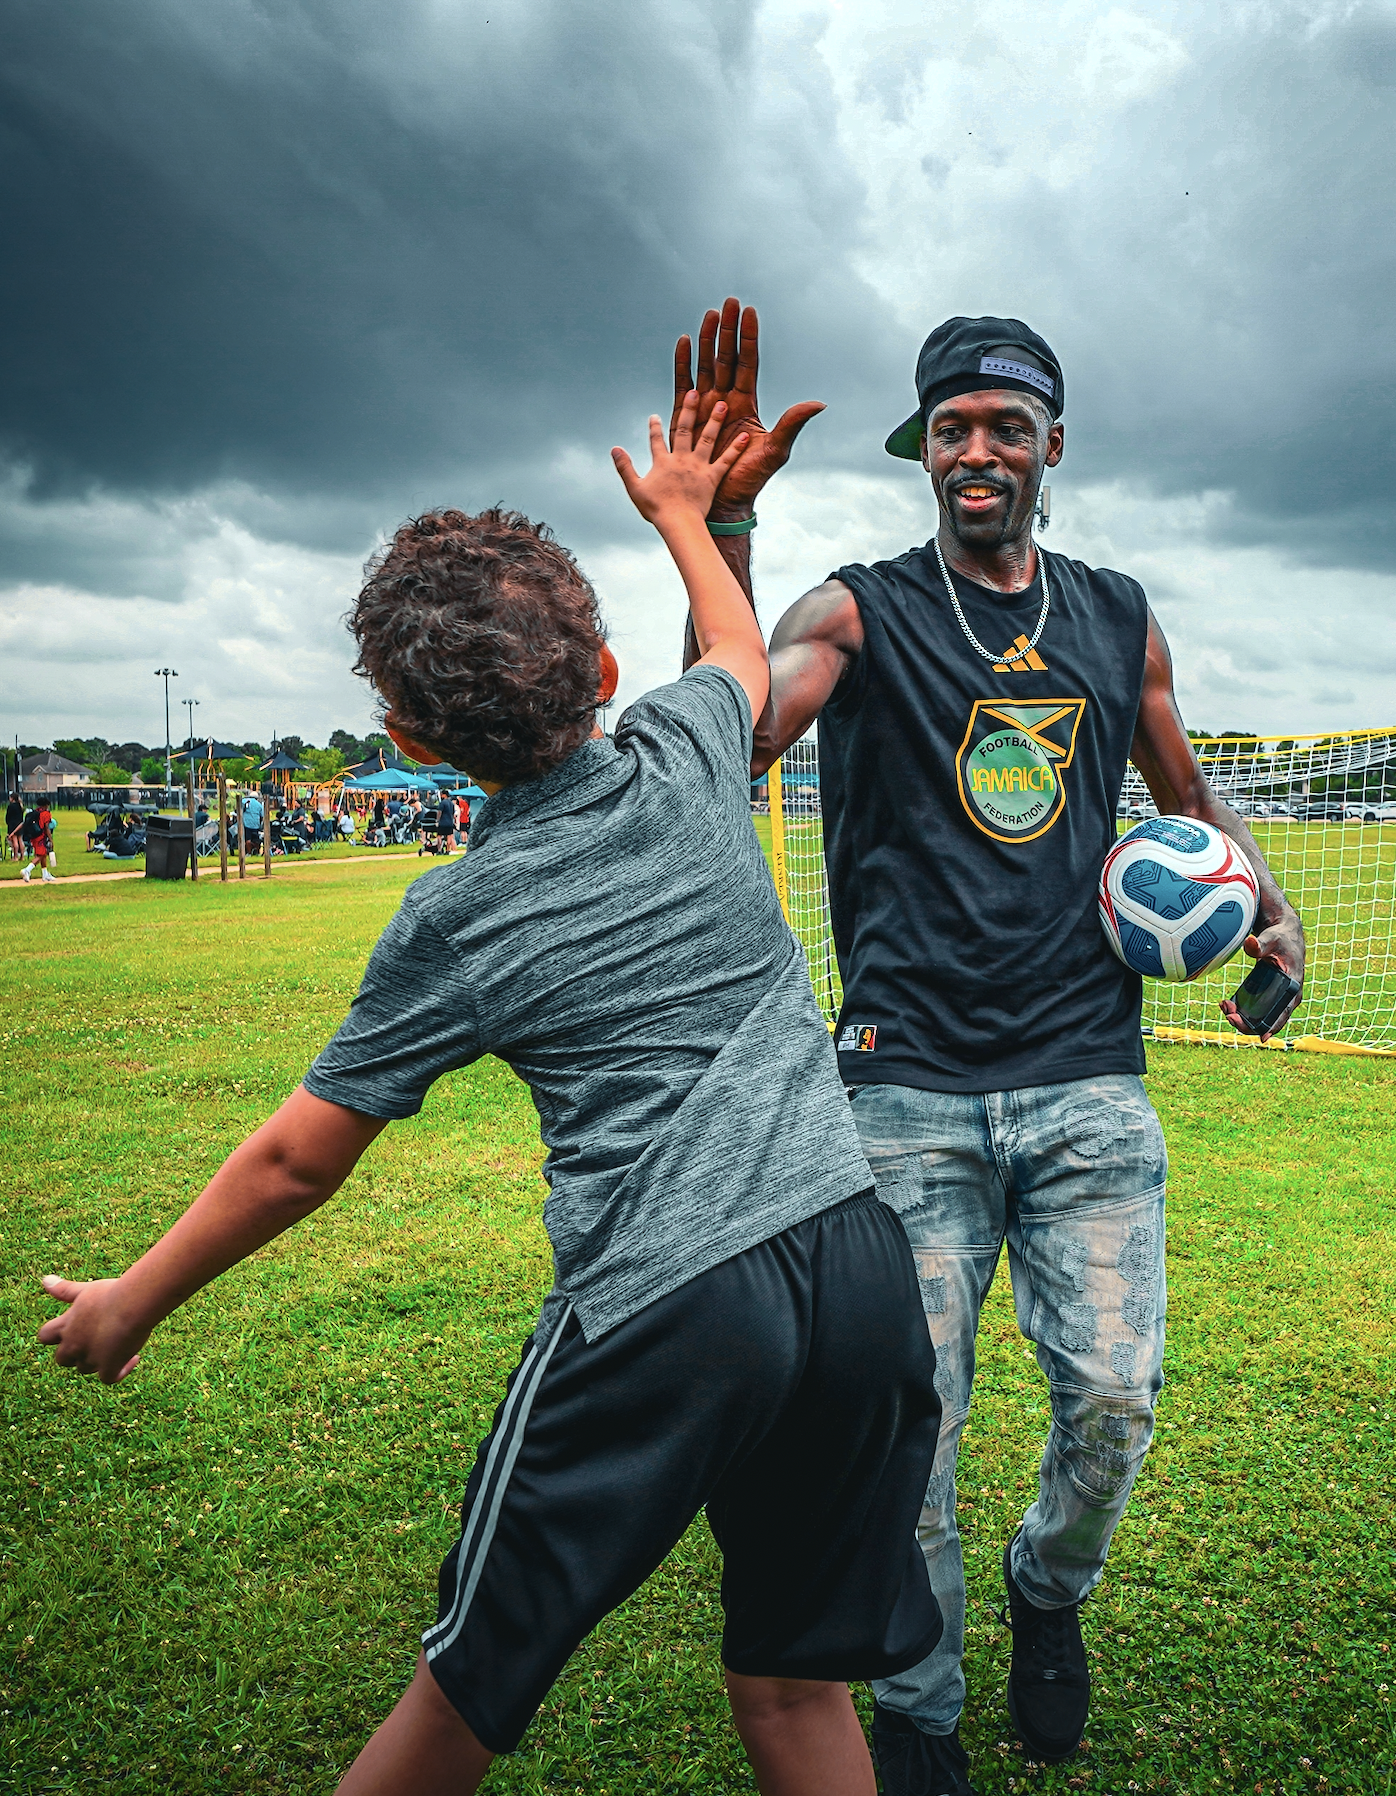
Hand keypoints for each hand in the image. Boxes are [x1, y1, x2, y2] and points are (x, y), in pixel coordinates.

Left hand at [36, 1274, 147, 1382]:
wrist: (132, 1305)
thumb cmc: (110, 1294)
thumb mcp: (85, 1290)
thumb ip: (64, 1290)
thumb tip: (45, 1280)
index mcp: (66, 1325)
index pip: (44, 1336)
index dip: (55, 1336)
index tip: (71, 1330)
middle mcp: (74, 1345)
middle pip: (62, 1359)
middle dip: (75, 1353)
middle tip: (95, 1340)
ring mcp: (90, 1359)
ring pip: (85, 1368)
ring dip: (97, 1361)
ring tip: (117, 1345)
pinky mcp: (108, 1367)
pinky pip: (109, 1378)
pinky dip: (120, 1371)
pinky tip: (134, 1357)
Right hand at [613, 394, 747, 528]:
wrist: (678, 522)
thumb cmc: (656, 509)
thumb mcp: (634, 488)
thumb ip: (624, 467)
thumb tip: (614, 448)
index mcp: (662, 462)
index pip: (656, 440)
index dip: (654, 427)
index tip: (655, 416)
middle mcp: (681, 459)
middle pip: (685, 430)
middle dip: (688, 410)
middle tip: (694, 392)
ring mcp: (698, 467)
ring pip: (707, 438)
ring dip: (714, 420)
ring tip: (722, 404)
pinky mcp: (712, 477)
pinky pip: (726, 460)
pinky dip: (736, 448)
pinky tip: (746, 435)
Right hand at [671, 298, 824, 517]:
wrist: (723, 501)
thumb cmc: (750, 478)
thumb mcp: (776, 450)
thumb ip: (792, 423)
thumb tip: (819, 403)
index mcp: (746, 404)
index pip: (748, 362)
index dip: (749, 338)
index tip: (750, 312)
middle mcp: (725, 400)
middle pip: (726, 357)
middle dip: (727, 330)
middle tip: (729, 302)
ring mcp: (704, 406)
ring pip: (705, 365)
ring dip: (706, 339)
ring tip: (708, 314)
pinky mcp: (684, 416)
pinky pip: (682, 384)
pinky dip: (683, 363)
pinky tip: (684, 341)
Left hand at [1218, 910, 1304, 1041]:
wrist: (1283, 935)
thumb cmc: (1280, 938)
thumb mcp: (1271, 939)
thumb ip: (1260, 944)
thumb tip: (1249, 944)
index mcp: (1293, 987)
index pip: (1284, 1013)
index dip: (1273, 1027)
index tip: (1261, 1037)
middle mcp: (1288, 997)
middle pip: (1268, 1021)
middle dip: (1247, 1023)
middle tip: (1228, 1015)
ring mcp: (1278, 998)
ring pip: (1259, 1018)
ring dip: (1241, 1017)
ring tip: (1224, 1006)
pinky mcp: (1268, 996)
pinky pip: (1255, 1010)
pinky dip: (1240, 1010)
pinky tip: (1226, 1003)